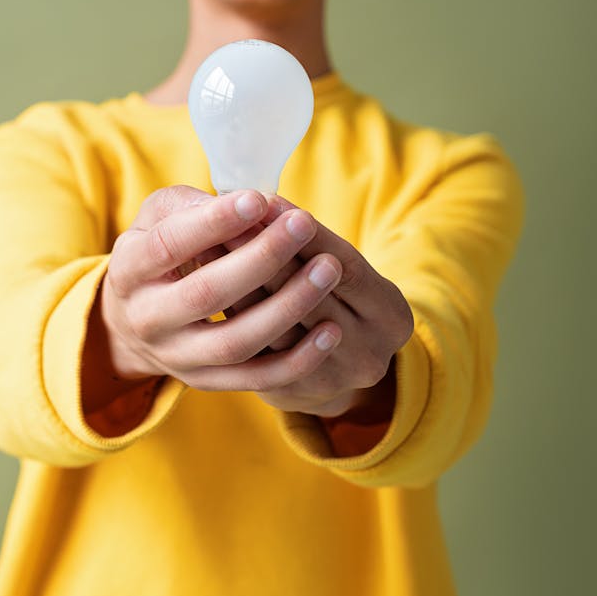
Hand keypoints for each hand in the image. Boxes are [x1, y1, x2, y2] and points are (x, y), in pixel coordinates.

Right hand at [96, 185, 353, 394]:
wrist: (131, 322)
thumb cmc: (159, 251)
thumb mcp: (156, 218)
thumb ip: (189, 205)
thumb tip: (241, 202)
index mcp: (129, 270)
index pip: (169, 245)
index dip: (214, 223)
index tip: (258, 200)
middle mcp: (147, 319)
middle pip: (206, 295)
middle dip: (261, 259)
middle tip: (303, 224)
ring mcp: (177, 357)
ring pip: (236, 342)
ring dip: (288, 307)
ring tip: (328, 270)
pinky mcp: (207, 382)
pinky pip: (257, 379)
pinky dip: (298, 359)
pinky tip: (331, 331)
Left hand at [225, 196, 414, 418]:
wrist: (335, 365)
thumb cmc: (337, 296)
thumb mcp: (344, 269)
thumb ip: (310, 241)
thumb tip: (261, 200)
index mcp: (392, 316)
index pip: (347, 266)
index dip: (305, 234)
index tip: (266, 199)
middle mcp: (368, 355)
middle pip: (310, 296)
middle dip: (266, 252)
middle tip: (226, 218)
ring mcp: (330, 382)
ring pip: (276, 325)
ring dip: (238, 280)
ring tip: (204, 243)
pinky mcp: (288, 395)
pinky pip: (254, 351)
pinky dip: (230, 311)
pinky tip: (203, 281)